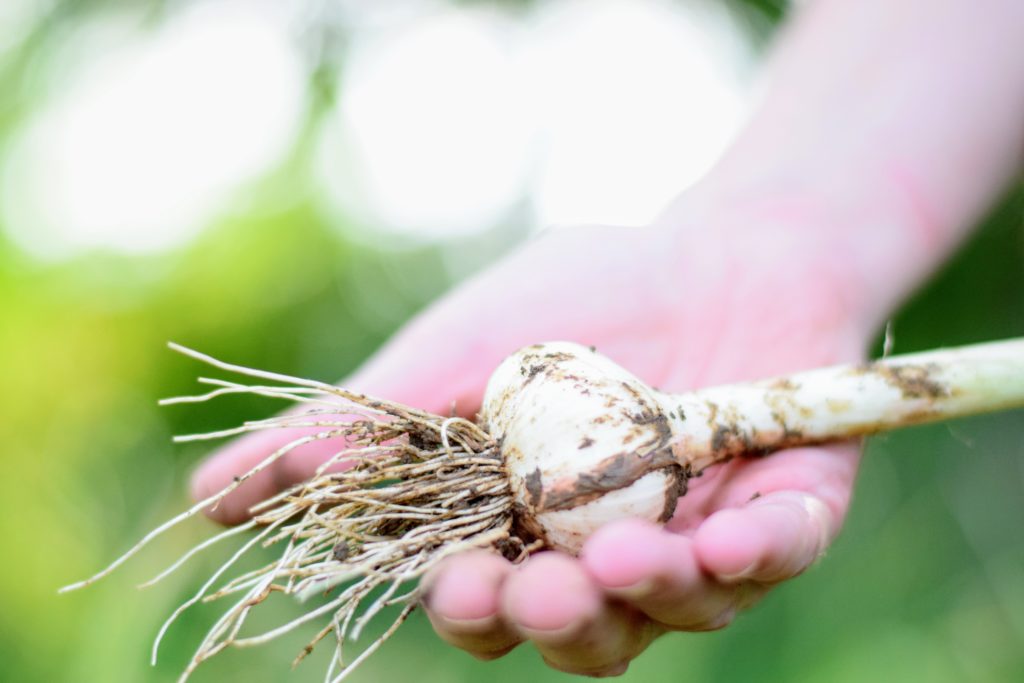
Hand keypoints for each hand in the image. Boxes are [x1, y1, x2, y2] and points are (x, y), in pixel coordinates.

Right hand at [192, 204, 873, 675]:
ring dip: (649, 596)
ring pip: (677, 614)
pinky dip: (757, 557)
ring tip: (625, 554)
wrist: (715, 242)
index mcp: (528, 527)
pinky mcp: (788, 512)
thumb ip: (355, 432)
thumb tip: (208, 498)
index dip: (467, 605)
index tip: (454, 581)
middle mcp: (609, 554)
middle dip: (553, 620)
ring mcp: (704, 540)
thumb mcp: (452, 355)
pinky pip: (780, 556)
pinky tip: (730, 540)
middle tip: (536, 586)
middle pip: (579, 630)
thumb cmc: (576, 298)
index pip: (485, 597)